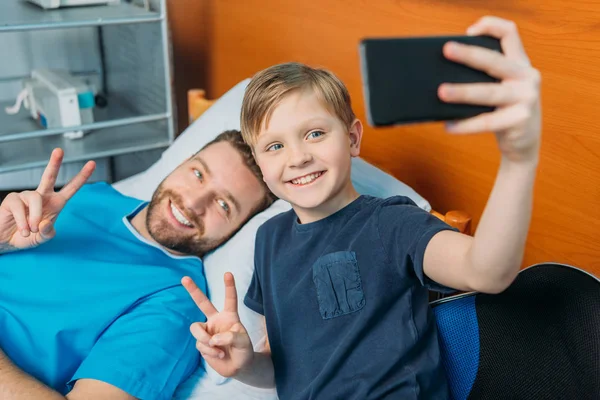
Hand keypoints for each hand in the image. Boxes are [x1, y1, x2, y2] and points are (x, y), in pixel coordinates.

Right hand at [0, 148, 94, 250]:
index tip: (92, 164)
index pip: (71, 188)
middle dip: (54, 163)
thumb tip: (45, 223)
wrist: (6, 242)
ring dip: (35, 217)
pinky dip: (23, 222)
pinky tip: (23, 230)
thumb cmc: (27, 237)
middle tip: (59, 150)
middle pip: (49, 176)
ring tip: (31, 230)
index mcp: (55, 203)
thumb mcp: (42, 238)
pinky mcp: (12, 199)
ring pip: (36, 198)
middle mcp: (42, 196)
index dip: (81, 176)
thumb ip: (47, 233)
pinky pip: (20, 207)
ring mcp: (26, 196)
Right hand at [182, 273, 253, 377]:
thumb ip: (230, 337)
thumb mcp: (243, 342)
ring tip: (216, 348)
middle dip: (193, 290)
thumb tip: (212, 339)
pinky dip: (209, 351)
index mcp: (229, 316)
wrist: (238, 366)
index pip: (229, 299)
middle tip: (184, 278)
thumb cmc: (244, 350)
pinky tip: (218, 354)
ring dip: (205, 340)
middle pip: (202, 303)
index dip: (229, 286)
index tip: (228, 273)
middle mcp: (216, 320)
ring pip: (196, 329)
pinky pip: (200, 344)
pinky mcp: (202, 343)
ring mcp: (208, 331)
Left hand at [438, 16, 541, 163]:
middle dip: (469, 55)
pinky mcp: (520, 120)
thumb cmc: (504, 111)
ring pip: (489, 93)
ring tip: (442, 92)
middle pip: (495, 61)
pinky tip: (449, 125)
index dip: (491, 26)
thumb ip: (485, 76)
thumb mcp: (502, 88)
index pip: (510, 33)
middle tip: (446, 50)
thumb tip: (443, 73)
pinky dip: (465, 125)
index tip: (469, 31)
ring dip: (463, 92)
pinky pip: (486, 122)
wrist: (524, 144)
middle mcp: (527, 77)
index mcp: (520, 63)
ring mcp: (526, 98)